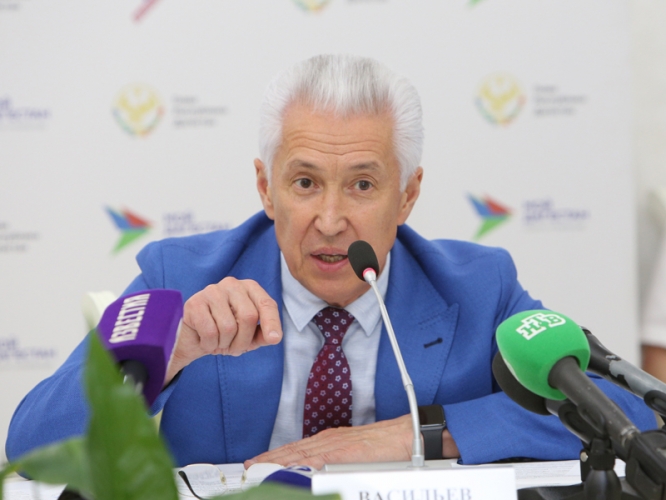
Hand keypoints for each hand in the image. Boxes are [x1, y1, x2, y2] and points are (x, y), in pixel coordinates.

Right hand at [164, 277, 281, 384]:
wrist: (193, 338)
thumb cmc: (224, 333)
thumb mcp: (249, 336)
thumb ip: (263, 335)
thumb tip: (274, 337)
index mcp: (249, 288)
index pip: (266, 304)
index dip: (272, 322)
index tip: (275, 339)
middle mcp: (232, 284)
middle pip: (249, 317)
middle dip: (243, 341)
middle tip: (234, 349)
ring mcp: (212, 291)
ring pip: (229, 327)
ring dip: (225, 344)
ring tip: (219, 342)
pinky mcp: (195, 303)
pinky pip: (210, 332)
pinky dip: (210, 344)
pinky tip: (206, 341)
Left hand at [245, 414, 452, 469]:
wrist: (411, 436)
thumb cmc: (390, 447)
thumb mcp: (359, 456)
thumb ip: (340, 464)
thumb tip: (321, 477)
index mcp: (332, 441)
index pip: (297, 449)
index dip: (275, 456)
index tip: (258, 463)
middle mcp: (330, 440)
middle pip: (293, 450)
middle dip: (269, 459)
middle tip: (248, 467)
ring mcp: (336, 444)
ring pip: (299, 453)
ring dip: (276, 461)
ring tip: (257, 468)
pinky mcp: (344, 452)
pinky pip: (315, 459)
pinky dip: (297, 464)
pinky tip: (285, 469)